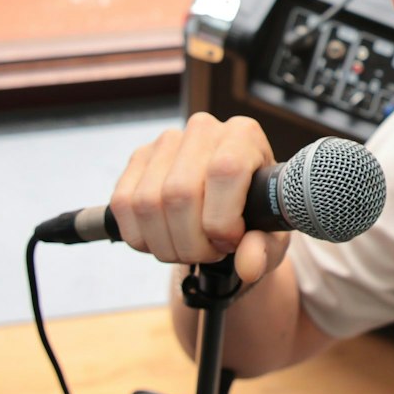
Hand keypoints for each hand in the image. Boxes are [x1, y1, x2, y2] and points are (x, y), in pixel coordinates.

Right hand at [109, 113, 290, 285]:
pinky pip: (122, 204)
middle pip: (180, 194)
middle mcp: (203, 130)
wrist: (231, 205)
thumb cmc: (254, 214)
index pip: (225, 172)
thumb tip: (249, 264)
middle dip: (192, 242)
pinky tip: (165, 241)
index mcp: (244, 135)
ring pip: (147, 203)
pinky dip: (140, 237)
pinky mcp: (138, 159)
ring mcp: (166, 142)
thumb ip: (265, 249)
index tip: (229, 243)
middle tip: (209, 253)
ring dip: (166, 244)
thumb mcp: (270, 234)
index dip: (222, 220)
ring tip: (190, 249)